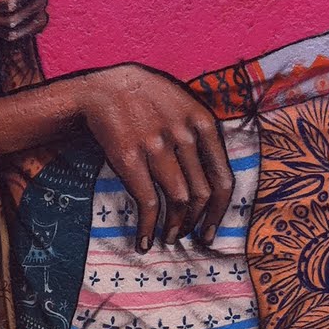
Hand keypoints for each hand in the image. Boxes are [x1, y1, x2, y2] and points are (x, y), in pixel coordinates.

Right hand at [75, 64, 233, 249]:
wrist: (105, 88)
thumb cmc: (148, 100)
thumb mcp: (184, 107)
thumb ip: (202, 138)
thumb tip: (212, 183)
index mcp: (203, 123)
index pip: (223, 178)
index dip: (220, 212)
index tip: (211, 230)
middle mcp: (184, 135)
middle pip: (202, 194)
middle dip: (196, 222)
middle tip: (187, 235)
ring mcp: (156, 147)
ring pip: (178, 200)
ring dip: (175, 227)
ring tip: (169, 238)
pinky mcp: (129, 159)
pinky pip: (147, 202)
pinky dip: (148, 227)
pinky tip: (144, 240)